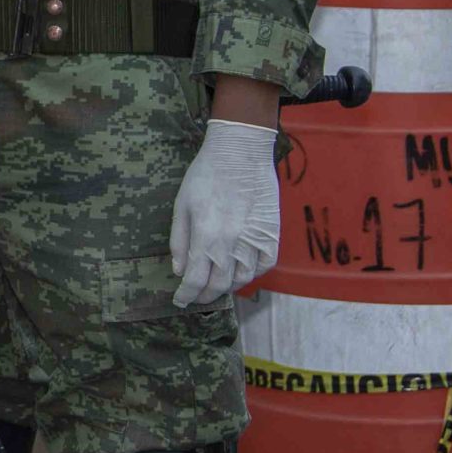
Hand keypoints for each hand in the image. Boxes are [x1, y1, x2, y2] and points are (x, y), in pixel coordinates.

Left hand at [169, 119, 281, 308]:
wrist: (241, 152)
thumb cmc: (206, 175)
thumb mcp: (182, 205)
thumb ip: (180, 240)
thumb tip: (179, 270)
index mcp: (207, 237)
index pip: (196, 280)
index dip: (186, 295)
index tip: (180, 300)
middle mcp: (232, 244)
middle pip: (219, 285)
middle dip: (204, 295)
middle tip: (196, 296)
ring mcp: (255, 240)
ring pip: (243, 279)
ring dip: (227, 287)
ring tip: (216, 284)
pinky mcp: (272, 234)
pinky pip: (264, 265)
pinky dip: (252, 274)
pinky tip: (241, 271)